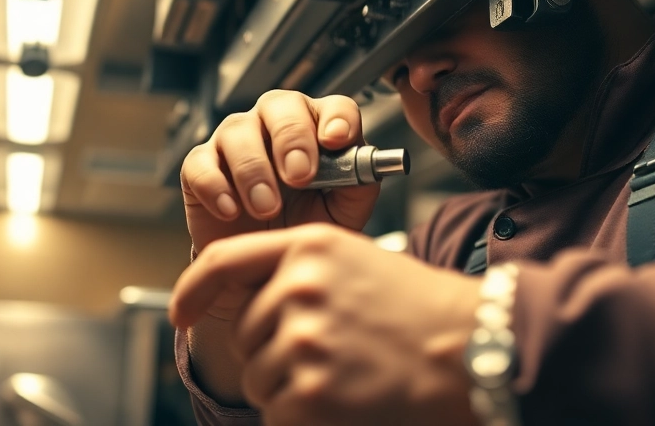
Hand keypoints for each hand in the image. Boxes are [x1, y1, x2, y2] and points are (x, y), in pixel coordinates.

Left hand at [171, 224, 483, 425]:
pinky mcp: (312, 391)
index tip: (181, 310)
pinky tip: (347, 400)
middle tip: (334, 354)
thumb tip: (245, 300)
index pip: (222, 261)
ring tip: (347, 374)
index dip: (192, 290)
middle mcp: (299, 286)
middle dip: (273, 352)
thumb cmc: (422, 310)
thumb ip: (299, 272)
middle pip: (245, 335)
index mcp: (309, 246)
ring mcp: (304, 339)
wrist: (473, 349)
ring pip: (258, 379)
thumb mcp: (356, 263)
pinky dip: (304, 418)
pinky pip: (278, 414)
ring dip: (290, 388)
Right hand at [180, 91, 380, 320]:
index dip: (337, 118)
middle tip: (299, 175)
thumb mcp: (342, 212)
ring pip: (239, 131)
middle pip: (281, 105)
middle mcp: (276, 123)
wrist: (262, 262)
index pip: (334, 106)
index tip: (337, 140)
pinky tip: (232, 210)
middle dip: (291, 138)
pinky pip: (201, 164)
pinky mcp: (201, 166)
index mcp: (318, 127)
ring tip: (267, 207)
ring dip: (254, 170)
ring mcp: (235, 140)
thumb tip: (363, 165)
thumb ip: (358, 185)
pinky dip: (216, 186)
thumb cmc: (304, 227)